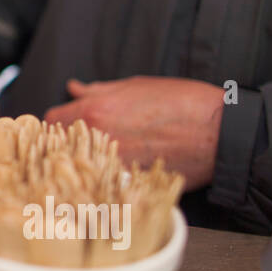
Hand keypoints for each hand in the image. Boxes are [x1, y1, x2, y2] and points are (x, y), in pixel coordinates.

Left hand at [43, 76, 225, 190]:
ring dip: (85, 166)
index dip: (54, 125)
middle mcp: (97, 139)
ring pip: (81, 169)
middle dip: (66, 147)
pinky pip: (106, 185)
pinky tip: (117, 178)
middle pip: (60, 147)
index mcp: (94, 110)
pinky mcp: (131, 185)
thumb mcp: (136, 86)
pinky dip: (107, 182)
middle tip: (80, 147)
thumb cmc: (183, 102)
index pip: (50, 121)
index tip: (63, 129)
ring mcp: (112, 164)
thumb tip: (74, 89)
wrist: (222, 132)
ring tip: (99, 163)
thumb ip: (99, 90)